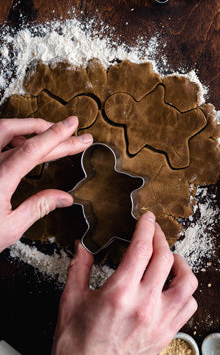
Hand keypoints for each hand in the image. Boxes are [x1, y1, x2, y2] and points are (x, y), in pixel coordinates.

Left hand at [0, 116, 92, 251]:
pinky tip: (24, 143)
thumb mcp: (8, 229)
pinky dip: (14, 137)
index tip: (73, 125)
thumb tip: (65, 198)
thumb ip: (38, 208)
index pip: (33, 149)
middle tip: (77, 135)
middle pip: (25, 139)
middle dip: (55, 134)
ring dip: (31, 128)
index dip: (56, 135)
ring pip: (5, 130)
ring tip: (51, 133)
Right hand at [53, 213, 197, 354]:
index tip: (147, 218)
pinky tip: (174, 287)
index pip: (141, 247)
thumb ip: (79, 269)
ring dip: (180, 264)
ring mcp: (160, 320)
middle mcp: (144, 304)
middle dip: (160, 238)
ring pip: (186, 281)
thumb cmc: (76, 346)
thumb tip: (82, 246)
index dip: (146, 227)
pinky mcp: (167, 333)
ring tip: (170, 259)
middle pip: (164, 257)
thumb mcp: (71, 302)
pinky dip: (186, 292)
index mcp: (119, 293)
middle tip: (154, 232)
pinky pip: (189, 305)